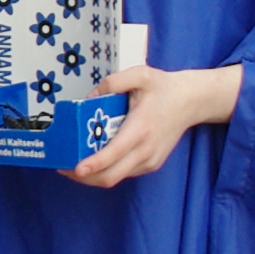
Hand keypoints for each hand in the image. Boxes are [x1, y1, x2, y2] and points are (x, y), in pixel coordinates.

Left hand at [67, 60, 240, 188]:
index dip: (92, 165)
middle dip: (83, 177)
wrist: (191, 102)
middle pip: (110, 176)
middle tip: (63, 167)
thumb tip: (90, 97)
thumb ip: (113, 82)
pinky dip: (106, 171)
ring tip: (74, 163)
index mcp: (140, 129)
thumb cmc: (164, 89)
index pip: (113, 154)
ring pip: (115, 178)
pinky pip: (123, 173)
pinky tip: (95, 160)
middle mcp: (145, 150)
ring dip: (93, 175)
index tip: (74, 168)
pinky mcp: (150, 165)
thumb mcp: (140, 75)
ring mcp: (149, 161)